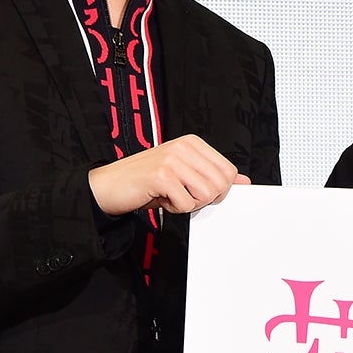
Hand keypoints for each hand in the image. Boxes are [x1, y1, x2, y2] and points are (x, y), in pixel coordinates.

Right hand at [89, 133, 249, 215]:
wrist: (109, 186)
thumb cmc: (146, 181)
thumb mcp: (183, 174)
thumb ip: (212, 175)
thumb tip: (243, 181)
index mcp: (192, 143)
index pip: (228, 171)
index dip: (219, 189)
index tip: (199, 191)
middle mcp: (184, 147)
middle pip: (220, 184)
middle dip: (205, 199)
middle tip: (183, 196)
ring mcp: (172, 160)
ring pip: (206, 194)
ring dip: (189, 204)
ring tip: (171, 196)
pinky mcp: (161, 176)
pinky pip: (186, 204)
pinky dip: (175, 209)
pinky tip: (161, 199)